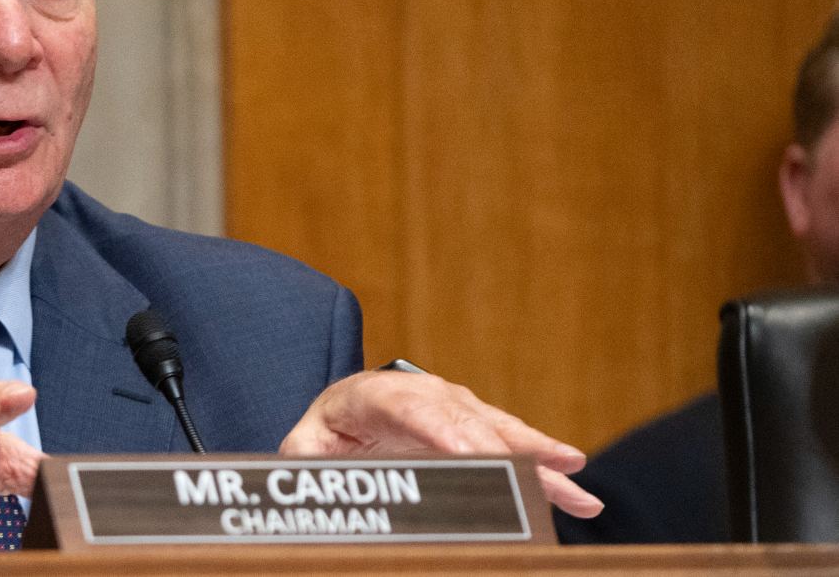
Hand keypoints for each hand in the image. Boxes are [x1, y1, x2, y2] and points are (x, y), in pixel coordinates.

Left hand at [280, 371, 603, 518]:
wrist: (341, 412)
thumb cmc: (323, 434)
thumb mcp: (303, 449)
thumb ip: (306, 462)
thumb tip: (306, 479)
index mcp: (370, 395)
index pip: (409, 408)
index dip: (442, 430)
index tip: (471, 455)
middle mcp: (419, 393)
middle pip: (462, 421)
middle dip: (498, 451)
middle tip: (529, 480)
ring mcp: (449, 405)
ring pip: (495, 429)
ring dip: (535, 457)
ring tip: (572, 481)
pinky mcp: (470, 422)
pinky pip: (507, 438)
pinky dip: (539, 454)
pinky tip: (571, 470)